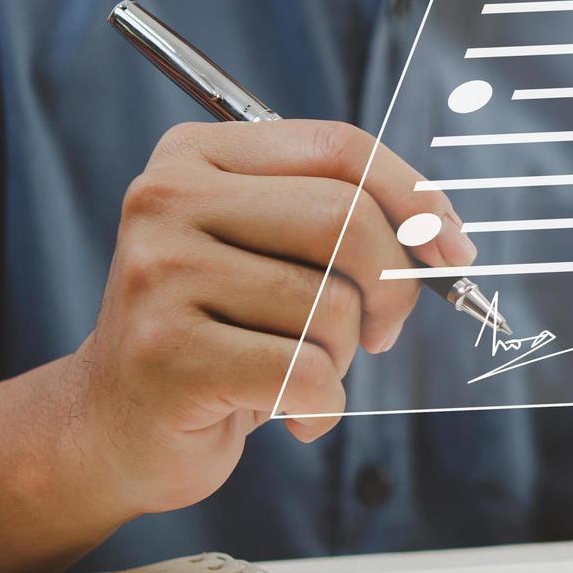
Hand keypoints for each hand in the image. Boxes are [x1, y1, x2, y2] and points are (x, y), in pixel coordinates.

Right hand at [74, 120, 474, 515]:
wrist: (119, 425)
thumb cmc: (223, 333)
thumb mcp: (274, 254)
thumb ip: (346, 221)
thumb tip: (444, 235)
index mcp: (198, 156)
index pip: (338, 147)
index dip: (414, 197)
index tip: (453, 249)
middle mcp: (167, 200)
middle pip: (344, 218)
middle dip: (393, 286)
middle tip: (384, 330)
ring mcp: (159, 274)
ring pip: (329, 305)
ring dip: (344, 356)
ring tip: (304, 371)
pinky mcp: (166, 352)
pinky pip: (304, 373)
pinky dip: (322, 405)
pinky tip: (292, 411)